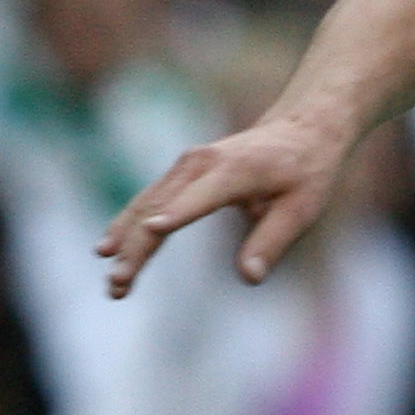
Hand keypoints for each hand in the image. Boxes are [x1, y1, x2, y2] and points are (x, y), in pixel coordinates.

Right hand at [98, 117, 343, 295]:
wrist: (300, 128)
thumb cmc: (306, 172)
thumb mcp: (302, 209)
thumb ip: (272, 241)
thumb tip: (249, 277)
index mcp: (235, 170)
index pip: (200, 196)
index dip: (178, 214)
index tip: (154, 231)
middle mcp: (201, 164)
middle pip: (159, 209)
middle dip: (136, 248)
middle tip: (119, 285)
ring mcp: (185, 165)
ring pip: (145, 206)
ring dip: (124, 243)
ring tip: (114, 285)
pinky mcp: (180, 173)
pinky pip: (148, 201)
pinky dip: (128, 227)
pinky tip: (109, 250)